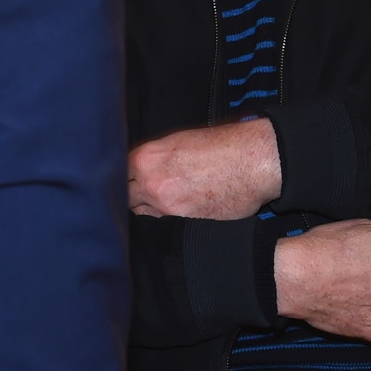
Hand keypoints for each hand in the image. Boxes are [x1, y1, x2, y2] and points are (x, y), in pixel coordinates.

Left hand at [129, 119, 281, 219]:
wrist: (253, 161)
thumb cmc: (222, 146)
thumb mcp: (179, 141)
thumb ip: (152, 159)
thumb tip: (138, 171)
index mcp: (146, 159)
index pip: (117, 176)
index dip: (122, 180)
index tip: (127, 183)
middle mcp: (151, 185)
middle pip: (126, 200)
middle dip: (132, 198)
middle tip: (145, 195)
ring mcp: (167, 209)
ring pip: (145, 217)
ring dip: (151, 212)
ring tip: (168, 203)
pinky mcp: (185, 227)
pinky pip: (166, 229)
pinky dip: (170, 224)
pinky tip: (181, 213)